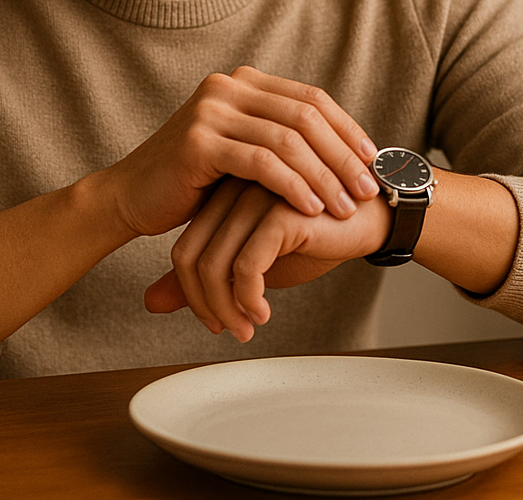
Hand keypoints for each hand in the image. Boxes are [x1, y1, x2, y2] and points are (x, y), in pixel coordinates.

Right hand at [99, 66, 378, 239]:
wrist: (132, 196)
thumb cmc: (193, 182)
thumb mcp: (242, 151)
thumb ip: (279, 138)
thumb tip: (342, 148)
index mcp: (243, 82)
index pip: (311, 98)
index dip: (347, 129)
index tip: (373, 160)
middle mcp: (228, 86)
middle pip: (305, 116)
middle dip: (342, 155)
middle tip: (367, 187)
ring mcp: (211, 110)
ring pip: (287, 140)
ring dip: (323, 176)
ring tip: (345, 205)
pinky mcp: (199, 141)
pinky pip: (260, 162)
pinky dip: (292, 185)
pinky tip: (310, 208)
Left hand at [143, 177, 390, 340]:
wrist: (373, 221)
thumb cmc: (315, 239)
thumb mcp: (255, 263)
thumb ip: (204, 277)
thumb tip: (150, 302)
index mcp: (222, 196)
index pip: (183, 250)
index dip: (190, 293)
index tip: (215, 321)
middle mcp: (232, 190)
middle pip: (190, 257)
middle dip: (203, 304)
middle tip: (226, 331)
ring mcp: (254, 196)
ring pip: (215, 264)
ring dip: (227, 308)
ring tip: (247, 328)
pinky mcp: (280, 209)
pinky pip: (247, 263)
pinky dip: (248, 297)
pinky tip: (263, 313)